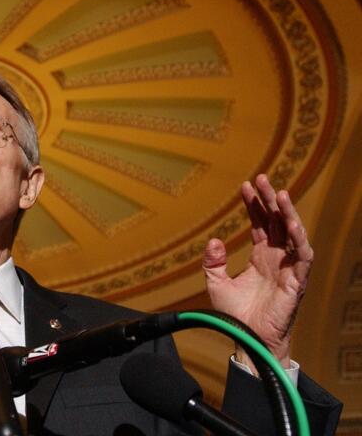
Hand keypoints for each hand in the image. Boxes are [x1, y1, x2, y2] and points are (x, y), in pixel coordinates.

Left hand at [203, 174, 312, 367]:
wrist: (247, 339)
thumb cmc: (235, 315)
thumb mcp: (216, 284)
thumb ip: (212, 262)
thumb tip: (213, 240)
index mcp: (261, 256)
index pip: (261, 223)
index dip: (254, 205)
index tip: (245, 186)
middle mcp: (277, 258)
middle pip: (277, 222)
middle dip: (271, 200)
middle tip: (262, 178)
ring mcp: (288, 268)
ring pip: (294, 234)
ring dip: (288, 213)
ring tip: (281, 193)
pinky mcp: (297, 280)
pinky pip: (303, 256)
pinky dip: (300, 239)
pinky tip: (292, 224)